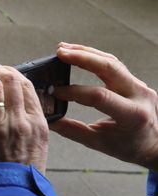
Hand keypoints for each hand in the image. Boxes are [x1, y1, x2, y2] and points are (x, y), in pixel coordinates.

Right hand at [51, 42, 157, 172]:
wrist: (155, 143)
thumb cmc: (130, 146)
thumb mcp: (100, 143)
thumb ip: (73, 131)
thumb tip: (49, 120)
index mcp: (132, 115)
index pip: (99, 96)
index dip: (74, 92)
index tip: (55, 92)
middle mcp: (139, 95)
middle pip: (110, 68)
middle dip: (83, 57)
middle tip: (59, 53)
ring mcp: (139, 85)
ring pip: (111, 61)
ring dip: (86, 52)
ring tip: (63, 49)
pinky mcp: (134, 81)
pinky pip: (113, 63)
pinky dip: (94, 56)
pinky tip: (77, 53)